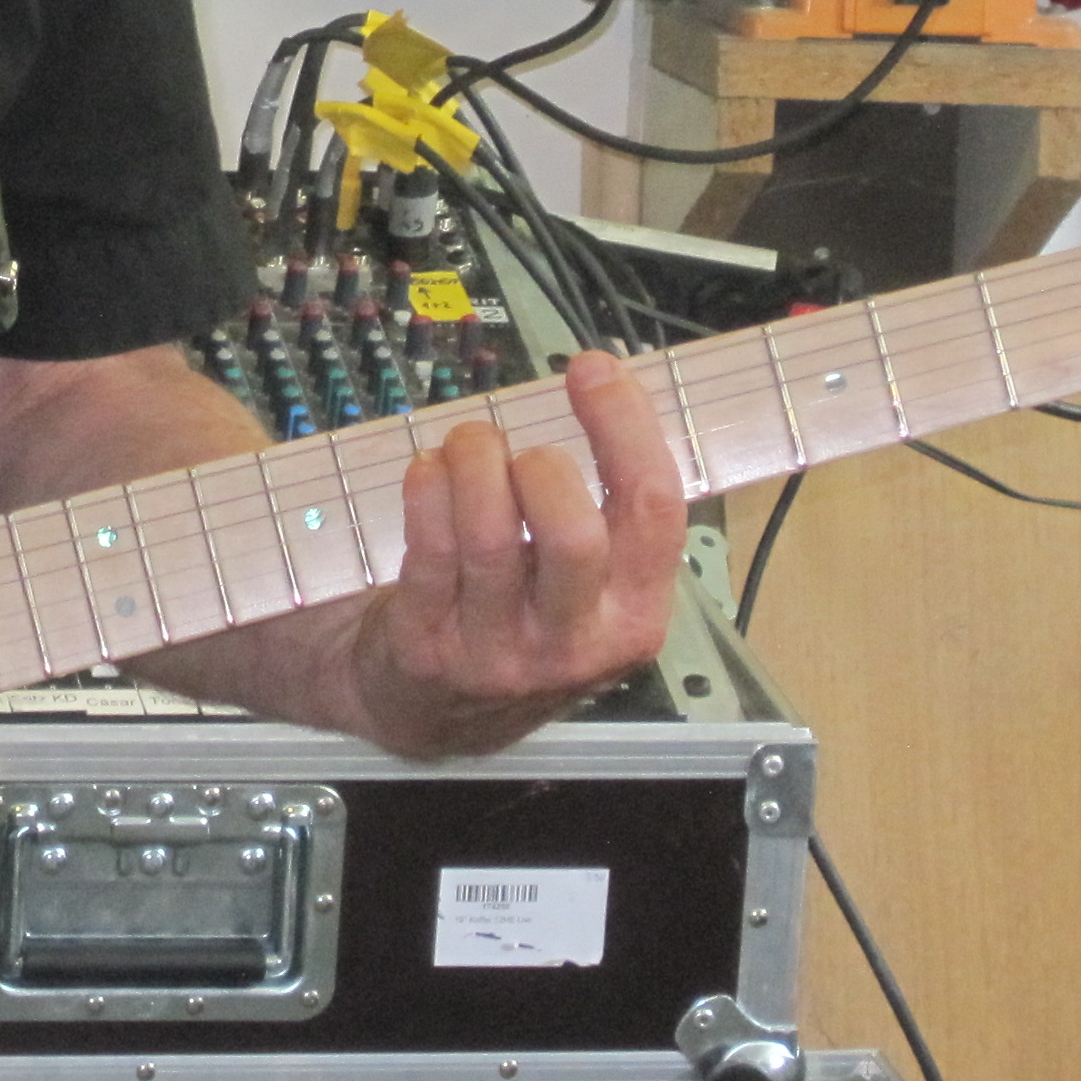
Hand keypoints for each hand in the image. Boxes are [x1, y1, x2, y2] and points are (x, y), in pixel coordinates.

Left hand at [340, 349, 686, 758]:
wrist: (431, 710)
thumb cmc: (519, 623)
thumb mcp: (591, 590)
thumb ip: (608, 510)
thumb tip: (604, 389)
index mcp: (634, 616)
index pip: (653, 511)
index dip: (625, 427)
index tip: (592, 370)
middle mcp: (573, 642)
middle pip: (574, 535)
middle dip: (540, 465)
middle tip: (516, 449)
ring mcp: (498, 652)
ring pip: (491, 539)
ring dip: (474, 464)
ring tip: (467, 446)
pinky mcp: (428, 645)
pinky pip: (429, 552)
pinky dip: (427, 491)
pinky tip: (428, 471)